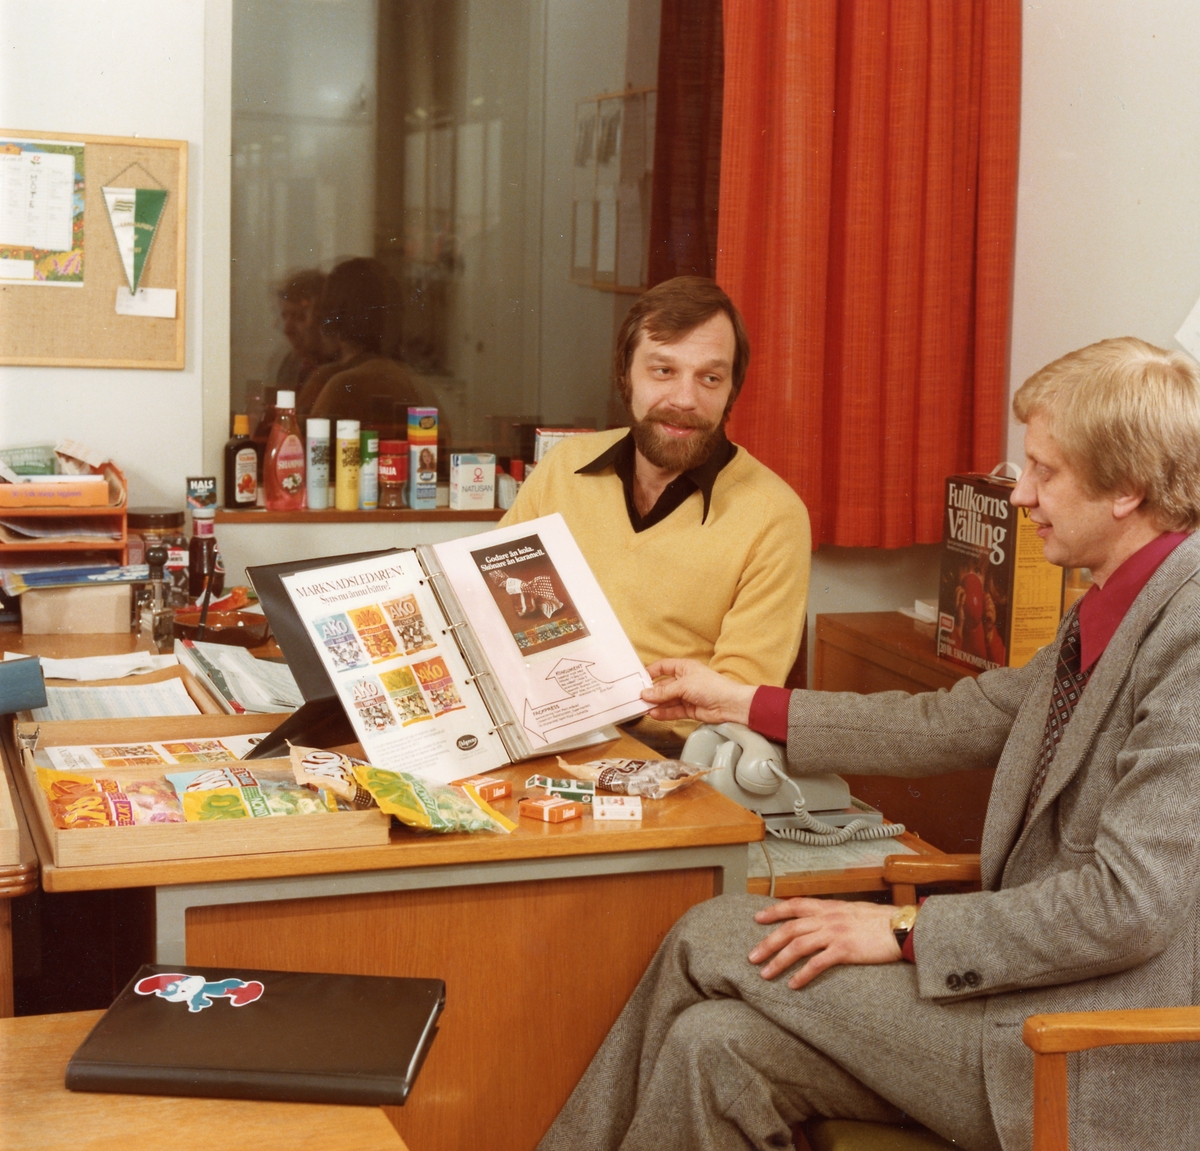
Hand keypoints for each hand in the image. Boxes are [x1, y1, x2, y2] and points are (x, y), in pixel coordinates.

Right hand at [641, 659, 756, 724]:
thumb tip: (646, 694)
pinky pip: (673, 711)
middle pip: (663, 685)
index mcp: (684, 668)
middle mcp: (684, 681)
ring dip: (656, 704)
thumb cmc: (712, 686)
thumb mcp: (684, 685)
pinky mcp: (689, 710)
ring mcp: (687, 696)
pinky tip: (654, 714)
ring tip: (643, 708)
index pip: (663, 667)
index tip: (639, 680)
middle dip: (652, 692)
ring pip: (667, 700)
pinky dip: (663, 713)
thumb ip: (664, 691)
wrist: (730, 704)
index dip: (651, 672)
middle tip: (638, 698)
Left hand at [748, 898, 900, 988]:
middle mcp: (827, 918)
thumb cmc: (880, 921)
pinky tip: (792, 984)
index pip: (794, 905)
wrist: (902, 927)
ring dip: (779, 960)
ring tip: (765, 974)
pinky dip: (802, 974)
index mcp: (828, 906)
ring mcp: (835, 933)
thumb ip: (833, 914)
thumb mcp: (852, 910)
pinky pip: (817, 963)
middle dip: (768, 943)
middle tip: (751, 957)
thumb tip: (819, 920)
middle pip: (789, 929)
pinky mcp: (845, 950)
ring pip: (798, 945)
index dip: (774, 911)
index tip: (757, 918)